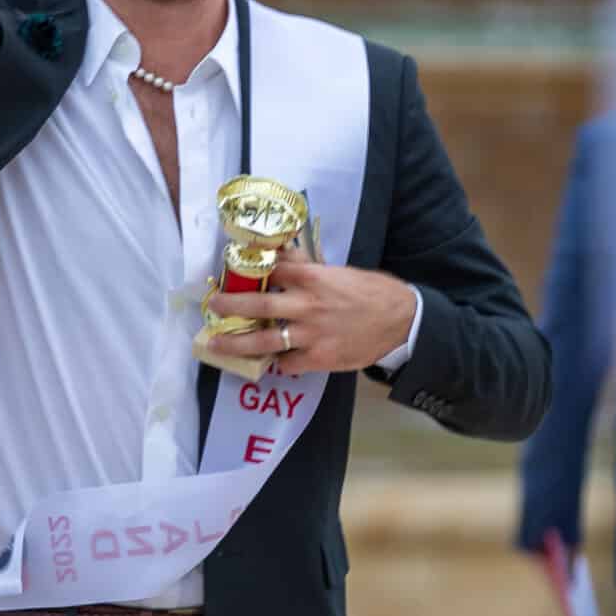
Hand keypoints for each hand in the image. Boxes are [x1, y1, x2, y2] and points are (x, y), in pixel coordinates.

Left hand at [206, 245, 417, 376]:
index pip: (273, 269)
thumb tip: (283, 253)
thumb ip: (308, 266)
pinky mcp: (319, 358)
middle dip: (231, 306)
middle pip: (259, 303)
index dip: (250, 270)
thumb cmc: (371, 292)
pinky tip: (269, 360)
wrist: (401, 321)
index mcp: (313, 278)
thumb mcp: (339, 272)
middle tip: (213, 307)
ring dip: (237, 343)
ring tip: (216, 345)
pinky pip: (288, 363)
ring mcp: (311, 334)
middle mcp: (307, 305)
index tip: (232, 272)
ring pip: (265, 339)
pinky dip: (278, 362)